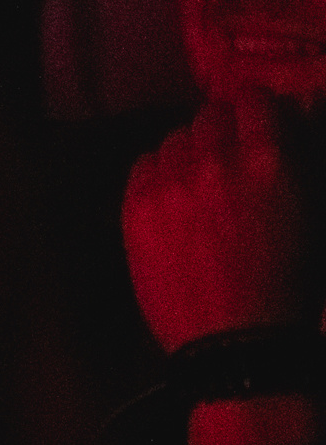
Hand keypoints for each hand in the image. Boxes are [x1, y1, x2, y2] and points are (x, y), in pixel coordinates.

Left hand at [124, 90, 312, 353]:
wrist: (238, 345)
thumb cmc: (288, 288)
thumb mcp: (311, 218)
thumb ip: (292, 167)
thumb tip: (279, 134)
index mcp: (270, 163)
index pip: (252, 100)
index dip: (255, 110)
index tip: (256, 121)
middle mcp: (215, 163)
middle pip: (209, 116)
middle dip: (223, 131)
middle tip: (231, 159)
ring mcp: (170, 183)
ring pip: (174, 139)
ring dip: (190, 153)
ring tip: (203, 185)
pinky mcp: (135, 206)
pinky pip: (144, 164)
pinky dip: (160, 173)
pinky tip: (176, 200)